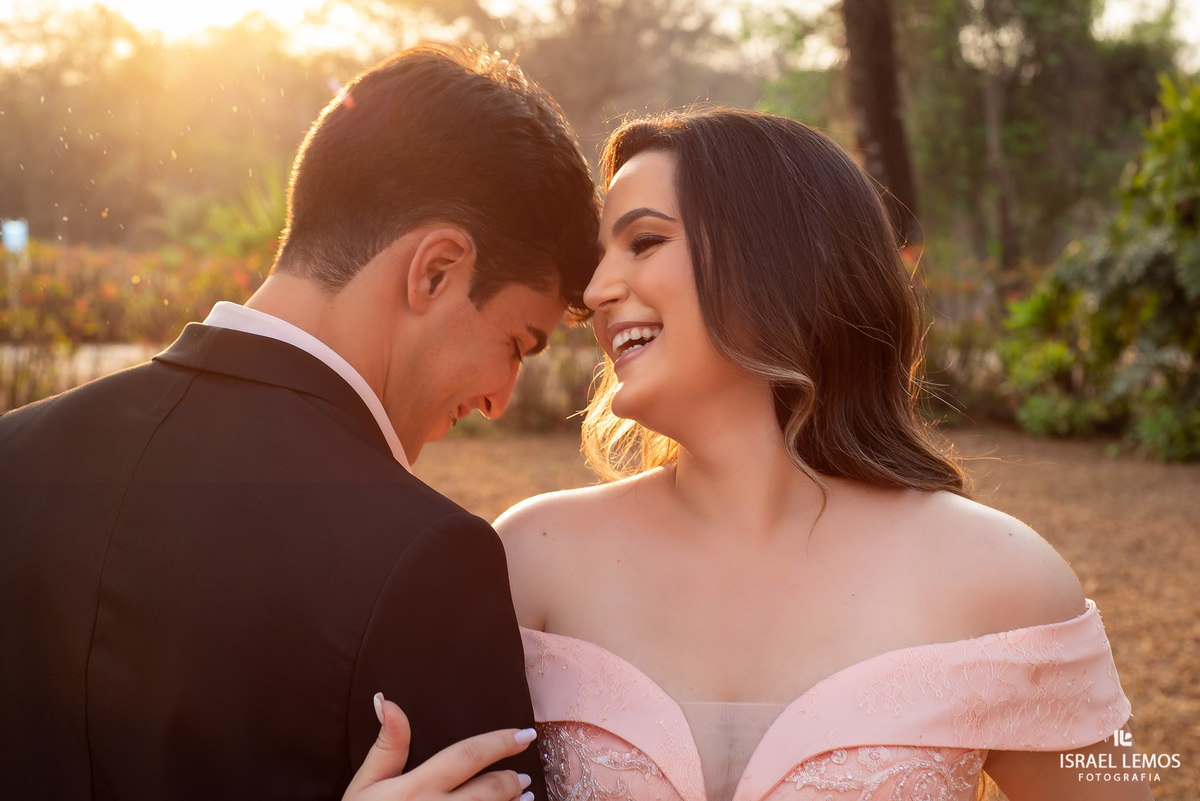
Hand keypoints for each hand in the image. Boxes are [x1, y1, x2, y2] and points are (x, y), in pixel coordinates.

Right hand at [343, 693, 537, 800]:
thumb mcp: (365, 785)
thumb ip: (387, 745)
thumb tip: (388, 701)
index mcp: (415, 788)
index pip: (467, 755)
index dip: (500, 742)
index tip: (526, 734)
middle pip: (488, 790)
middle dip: (510, 780)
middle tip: (523, 775)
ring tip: (525, 796)